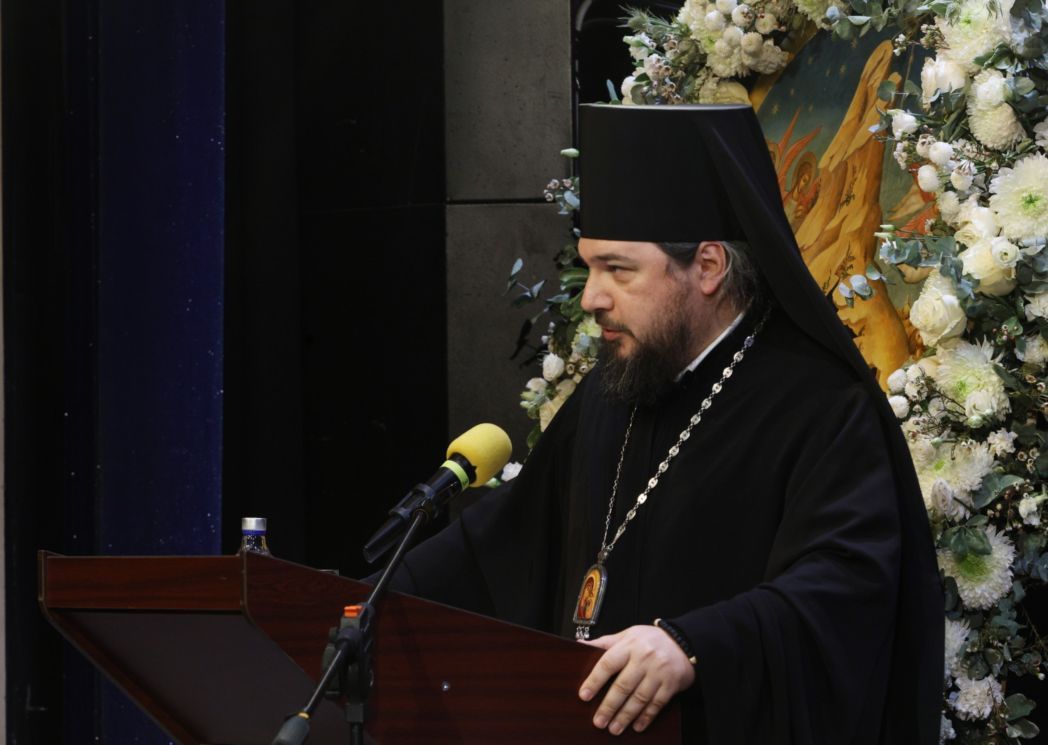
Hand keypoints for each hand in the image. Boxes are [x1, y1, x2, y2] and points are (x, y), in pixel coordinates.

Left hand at [578, 624, 695, 734]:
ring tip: (614, 728)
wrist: (684, 640)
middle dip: (609, 706)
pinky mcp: (671, 684)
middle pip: (623, 685)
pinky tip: (637, 726)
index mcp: (629, 644)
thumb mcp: (628, 634)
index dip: (594, 680)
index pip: (608, 663)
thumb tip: (581, 645)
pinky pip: (657, 703)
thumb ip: (606, 642)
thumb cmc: (651, 639)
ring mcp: (658, 672)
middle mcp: (644, 658)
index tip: (584, 695)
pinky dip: (646, 716)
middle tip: (598, 721)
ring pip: (639, 697)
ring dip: (625, 716)